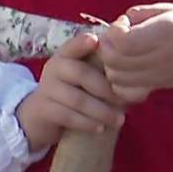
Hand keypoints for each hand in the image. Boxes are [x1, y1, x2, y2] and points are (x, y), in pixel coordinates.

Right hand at [16, 33, 123, 152]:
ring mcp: (46, 89)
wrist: (40, 116)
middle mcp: (54, 68)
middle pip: (81, 73)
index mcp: (65, 55)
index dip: (84, 43)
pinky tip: (101, 129)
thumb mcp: (80, 76)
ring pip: (77, 99)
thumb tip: (132, 63)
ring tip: (119, 120)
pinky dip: (87, 123)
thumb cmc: (70, 91)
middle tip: (125, 102)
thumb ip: (100, 68)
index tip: (98, 42)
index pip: (74, 45)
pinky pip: (68, 116)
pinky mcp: (44, 110)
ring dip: (101, 111)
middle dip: (106, 88)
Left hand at [97, 3, 172, 102]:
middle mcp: (157, 58)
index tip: (124, 23)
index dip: (115, 31)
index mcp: (163, 34)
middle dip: (107, 45)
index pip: (124, 42)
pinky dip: (116, 81)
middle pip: (115, 61)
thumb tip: (122, 22)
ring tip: (119, 50)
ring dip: (109, 62)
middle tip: (116, 36)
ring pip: (115, 77)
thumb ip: (143, 12)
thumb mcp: (171, 10)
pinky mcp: (152, 87)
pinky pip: (124, 91)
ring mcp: (154, 76)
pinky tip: (124, 68)